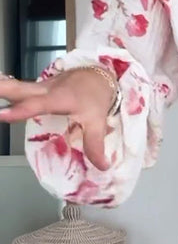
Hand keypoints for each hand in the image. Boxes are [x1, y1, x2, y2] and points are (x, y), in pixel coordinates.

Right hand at [0, 69, 114, 170]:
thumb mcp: (97, 121)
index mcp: (59, 98)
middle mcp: (45, 91)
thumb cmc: (95, 97)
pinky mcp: (36, 90)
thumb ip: (95, 144)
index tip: (1, 115)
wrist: (97, 76)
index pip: (38, 104)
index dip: (20, 111)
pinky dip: (6, 93)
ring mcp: (38, 88)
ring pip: (16, 87)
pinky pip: (19, 92)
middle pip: (19, 89)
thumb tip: (101, 166)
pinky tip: (0, 94)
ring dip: (2, 91)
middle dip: (1, 90)